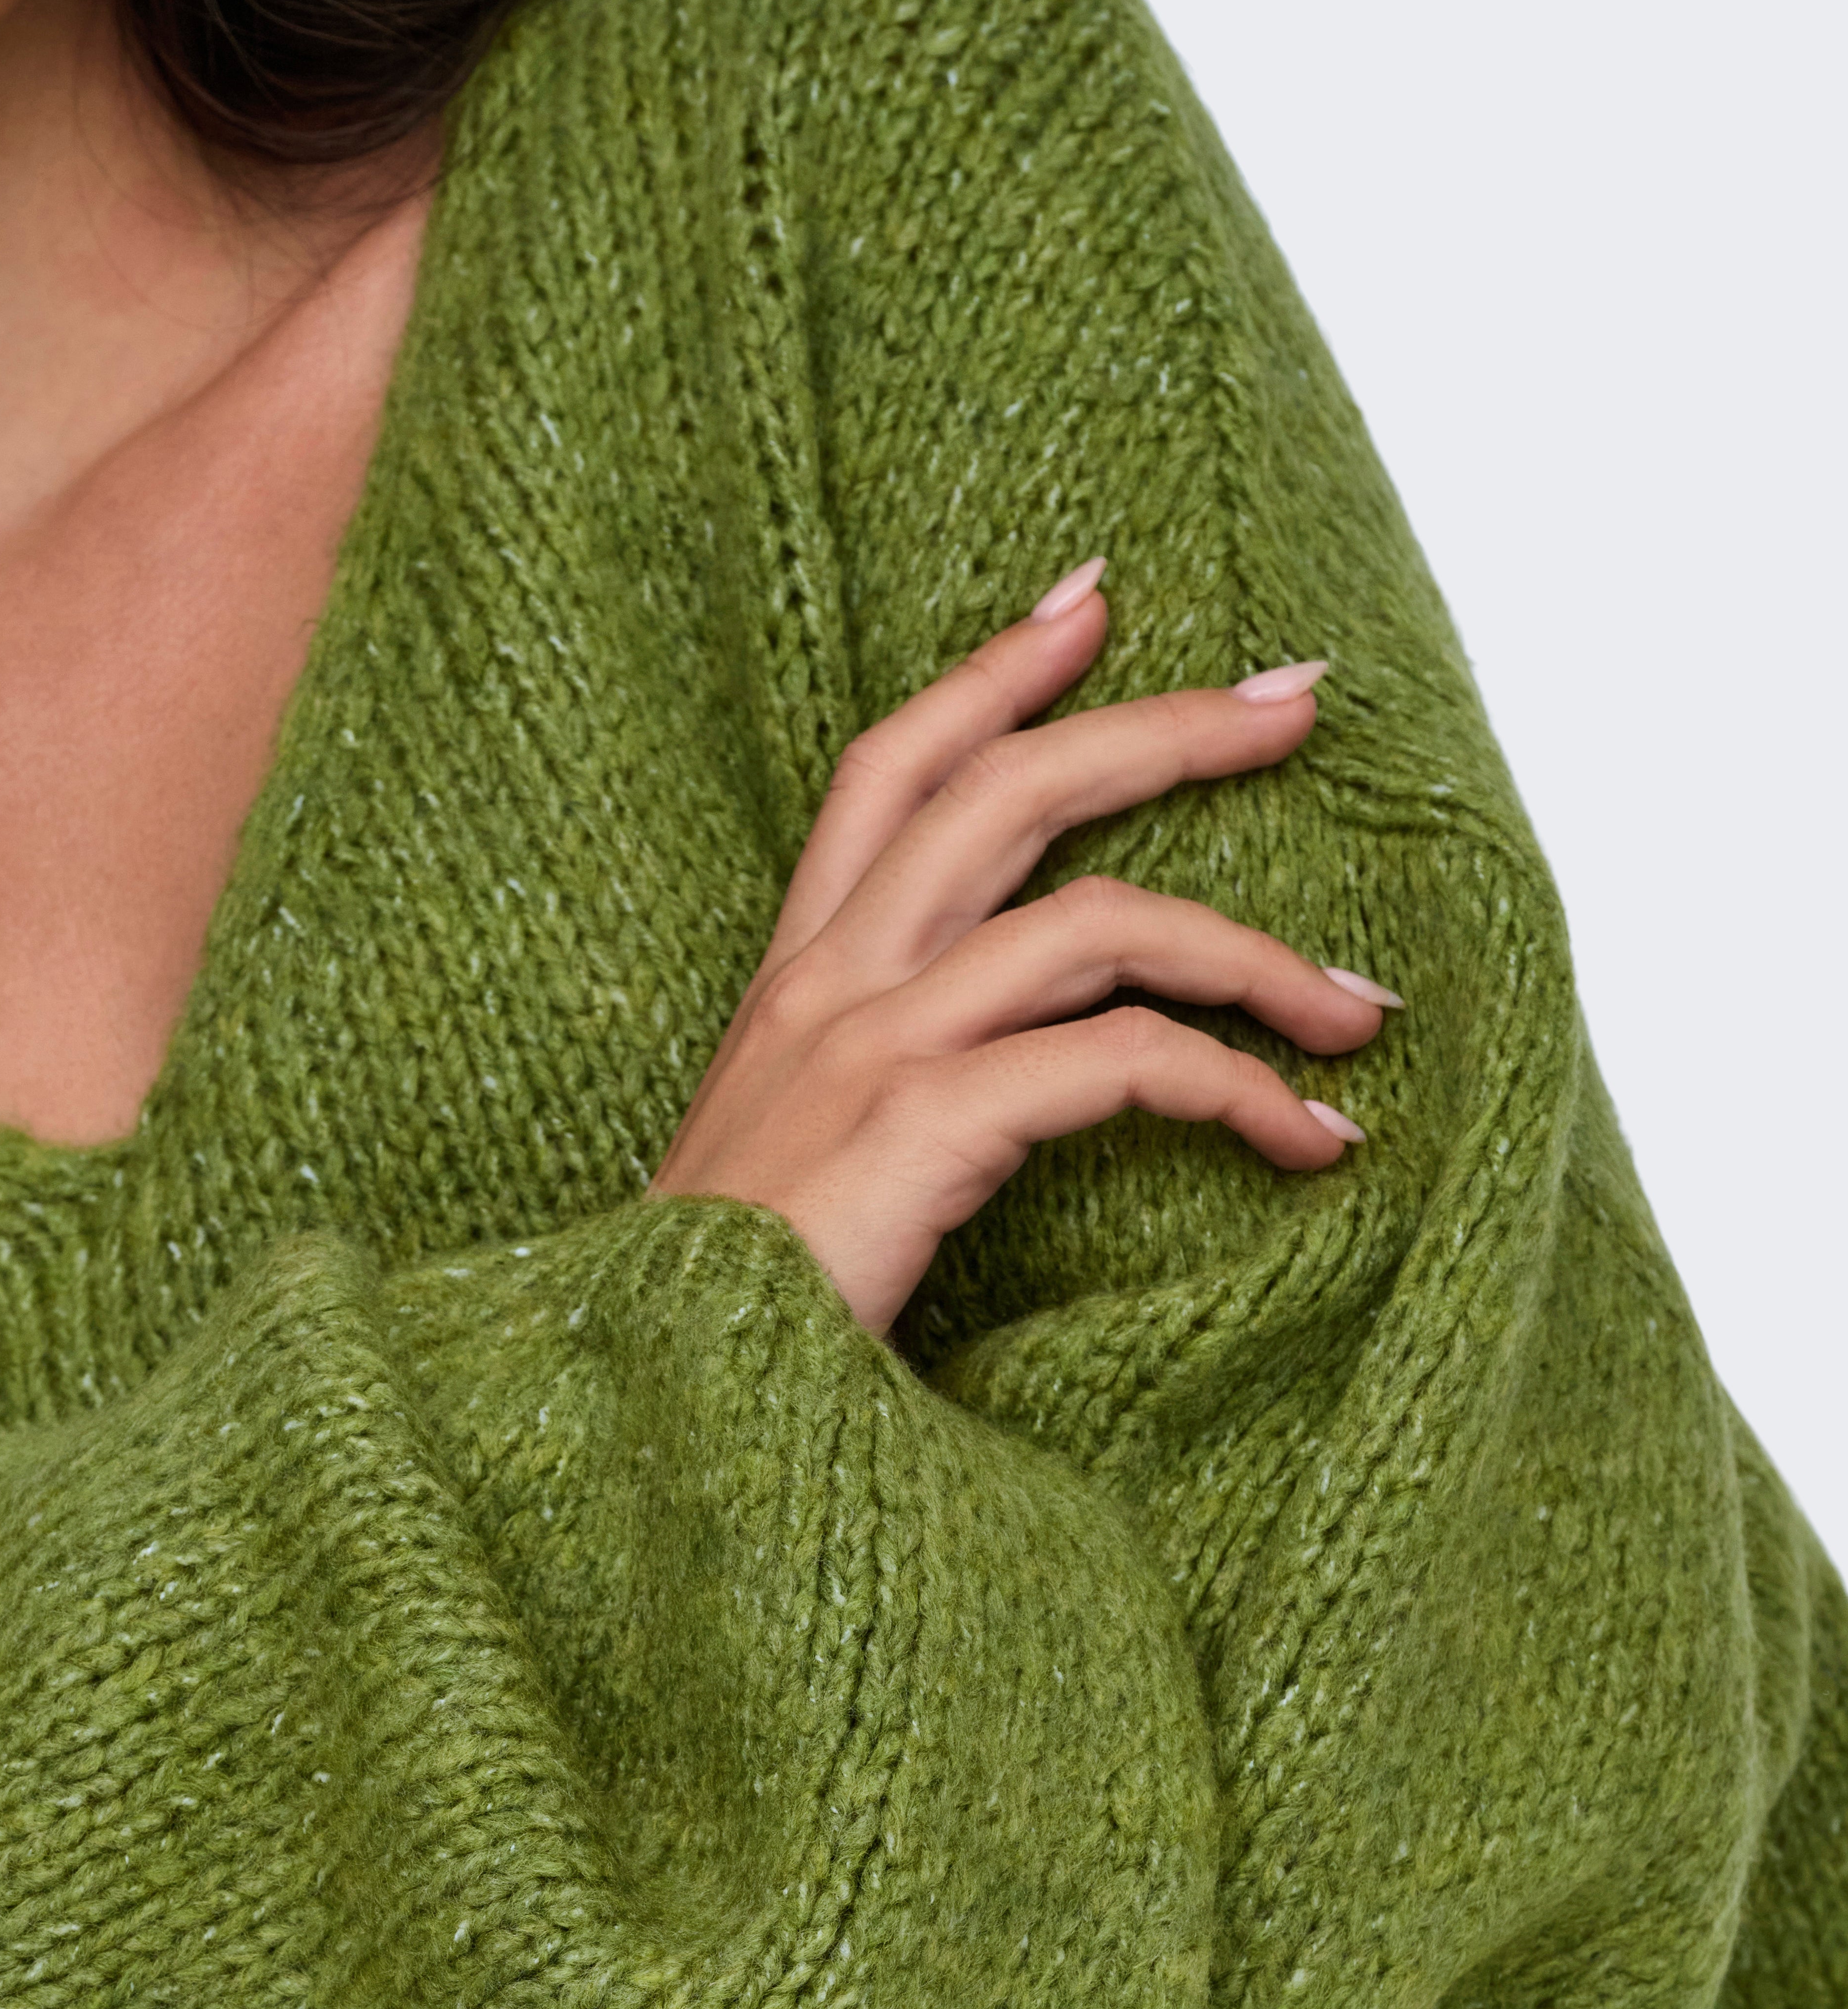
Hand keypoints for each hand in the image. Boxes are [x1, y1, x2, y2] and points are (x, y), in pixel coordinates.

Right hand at [647, 564, 1394, 1334]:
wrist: (652, 1404)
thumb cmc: (723, 1316)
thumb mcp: (782, 1168)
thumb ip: (865, 1101)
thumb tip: (981, 1094)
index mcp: (793, 986)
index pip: (892, 775)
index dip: (990, 676)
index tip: (1089, 604)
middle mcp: (830, 987)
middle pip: (1008, 792)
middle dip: (1162, 729)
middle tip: (1294, 698)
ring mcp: (874, 1046)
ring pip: (1098, 922)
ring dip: (1255, 958)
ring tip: (1357, 1010)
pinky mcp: (925, 1120)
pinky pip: (1123, 1062)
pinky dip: (1236, 1090)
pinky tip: (1307, 1140)